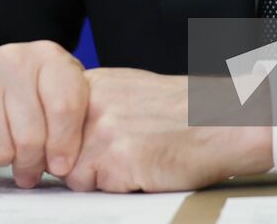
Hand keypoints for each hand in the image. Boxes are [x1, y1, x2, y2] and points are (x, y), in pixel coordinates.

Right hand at [0, 41, 87, 187]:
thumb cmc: (26, 96)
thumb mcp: (58, 97)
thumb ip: (72, 123)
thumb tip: (63, 164)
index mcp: (48, 57)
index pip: (64, 107)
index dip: (65, 146)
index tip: (61, 164)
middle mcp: (14, 59)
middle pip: (31, 137)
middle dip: (33, 162)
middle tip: (31, 165)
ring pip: (0, 150)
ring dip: (5, 158)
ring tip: (6, 144)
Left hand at [62, 68, 272, 191]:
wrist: (226, 121)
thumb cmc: (186, 111)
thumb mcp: (131, 90)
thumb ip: (95, 105)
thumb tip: (64, 130)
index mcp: (93, 83)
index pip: (50, 125)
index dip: (64, 147)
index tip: (81, 152)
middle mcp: (93, 102)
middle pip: (57, 151)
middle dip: (79, 164)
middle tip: (118, 157)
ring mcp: (103, 129)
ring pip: (73, 175)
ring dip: (99, 180)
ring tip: (134, 163)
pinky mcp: (116, 158)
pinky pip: (96, 191)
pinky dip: (117, 190)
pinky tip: (143, 171)